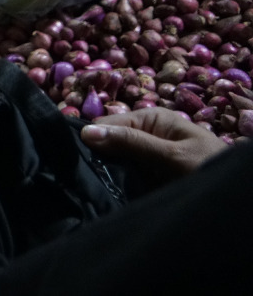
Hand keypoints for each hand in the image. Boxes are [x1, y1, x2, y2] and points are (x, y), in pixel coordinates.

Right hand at [80, 107, 228, 182]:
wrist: (233, 194)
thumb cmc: (209, 168)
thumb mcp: (171, 155)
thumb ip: (131, 142)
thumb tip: (85, 131)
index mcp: (151, 118)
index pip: (107, 123)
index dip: (92, 140)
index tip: (78, 161)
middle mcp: (146, 132)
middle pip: (108, 141)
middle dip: (100, 157)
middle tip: (88, 178)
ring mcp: (147, 154)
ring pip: (114, 160)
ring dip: (108, 172)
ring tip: (97, 187)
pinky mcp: (148, 174)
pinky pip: (125, 175)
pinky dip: (118, 182)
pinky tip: (110, 191)